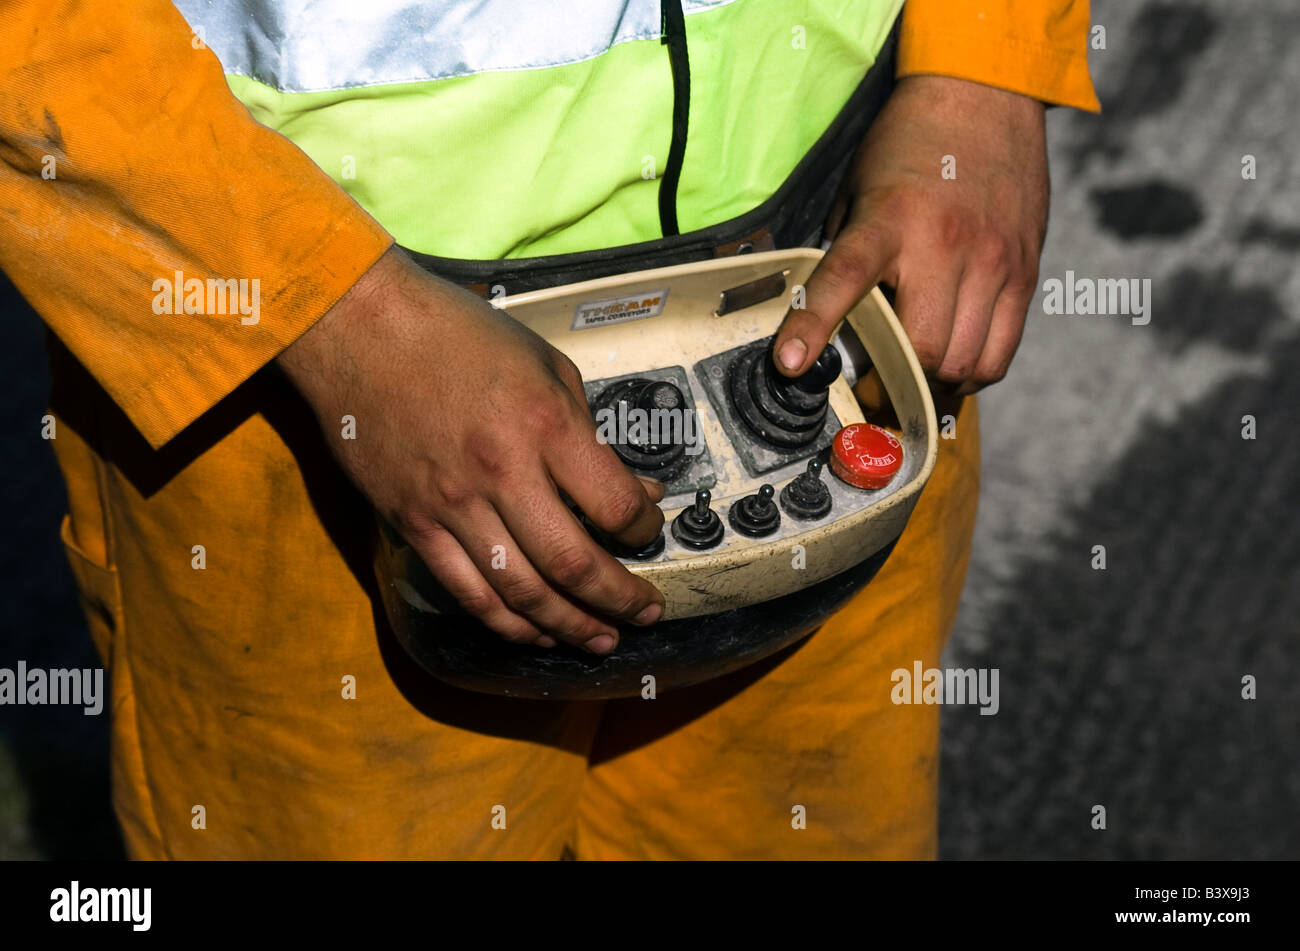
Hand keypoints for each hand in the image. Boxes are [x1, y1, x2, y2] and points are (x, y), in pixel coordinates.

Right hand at [278, 246, 665, 652]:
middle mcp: (501, 472)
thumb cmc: (455, 333)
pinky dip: (507, 622)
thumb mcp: (544, 363)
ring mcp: (452, 504)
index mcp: (544, 424)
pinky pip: (467, 591)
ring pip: (521, 592)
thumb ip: (588, 430)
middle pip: (573, 564)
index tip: (650, 530)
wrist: (357, 328)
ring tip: (601, 639)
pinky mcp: (414, 523)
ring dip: (569, 626)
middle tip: (646, 612)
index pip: (613, 504)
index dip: (644, 529)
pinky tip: (536, 632)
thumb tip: (629, 486)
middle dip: (621, 599)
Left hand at [773, 75, 1047, 395]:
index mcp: (889, 220)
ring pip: (965, 361)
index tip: (790, 364)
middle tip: (871, 384)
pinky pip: (1001, 352)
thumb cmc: (909, 146)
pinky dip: (974, 372)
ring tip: (914, 377)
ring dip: (934, 382)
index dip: (814, 326)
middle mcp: (945, 244)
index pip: (846, 279)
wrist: (984, 95)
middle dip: (891, 379)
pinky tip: (955, 364)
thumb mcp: (858, 189)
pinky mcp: (1025, 272)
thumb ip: (844, 251)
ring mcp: (992, 261)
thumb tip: (824, 316)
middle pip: (922, 348)